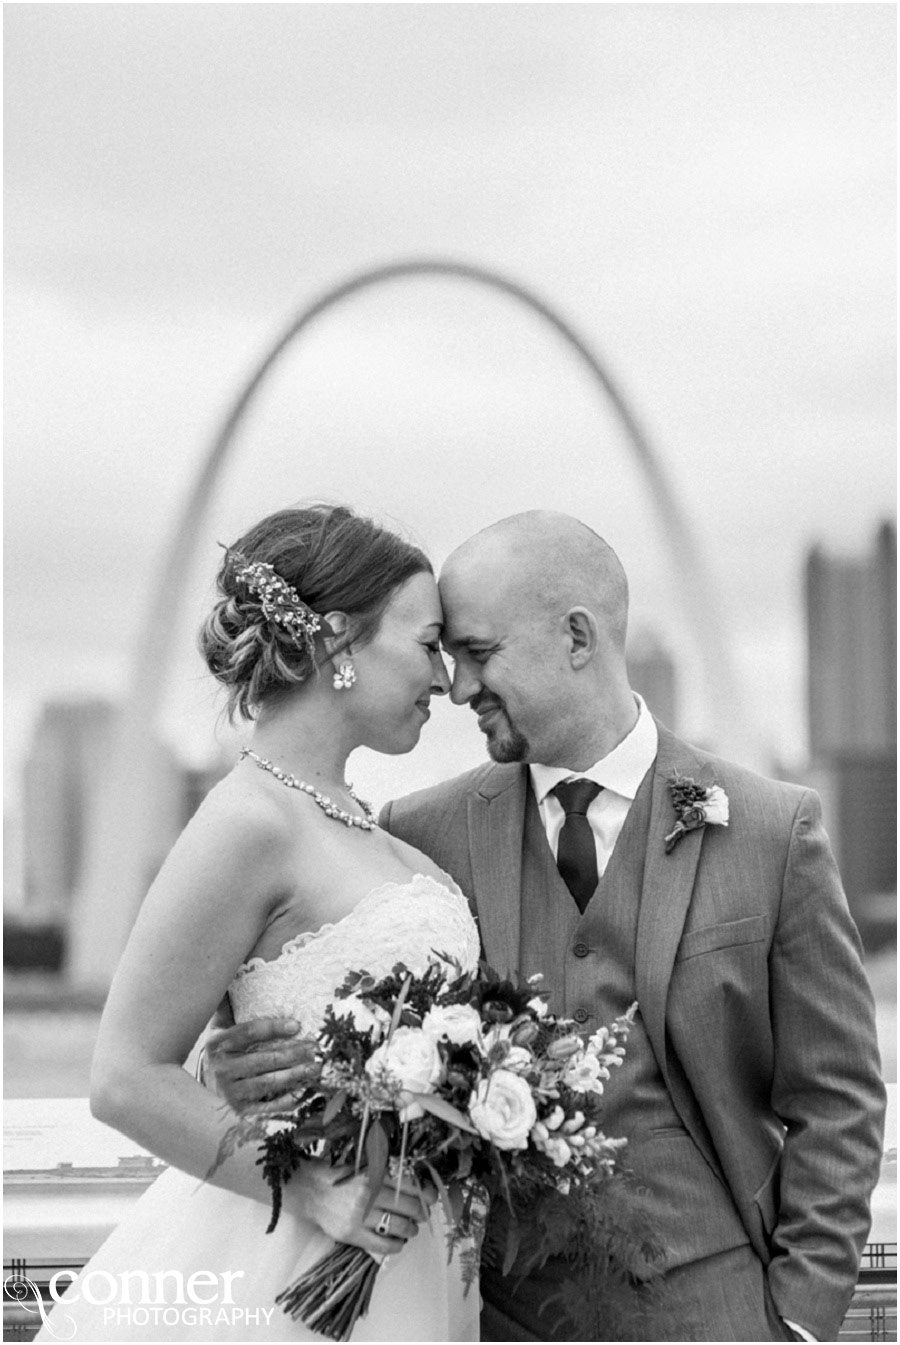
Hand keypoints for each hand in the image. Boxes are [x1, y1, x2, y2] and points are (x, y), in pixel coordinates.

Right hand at [205, 1017, 320, 1111]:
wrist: (197, 1094)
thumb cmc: (219, 1055)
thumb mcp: (217, 1030)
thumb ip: (227, 1007)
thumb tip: (234, 975)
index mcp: (218, 1044)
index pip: (249, 1032)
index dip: (274, 1028)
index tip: (297, 1025)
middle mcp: (222, 1069)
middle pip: (263, 1059)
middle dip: (293, 1053)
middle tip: (315, 1048)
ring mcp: (230, 1093)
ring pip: (268, 1083)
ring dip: (294, 1075)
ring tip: (314, 1068)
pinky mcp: (238, 1112)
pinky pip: (266, 1107)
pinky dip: (285, 1102)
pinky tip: (303, 1093)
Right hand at [289, 1163, 435, 1257]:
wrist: (314, 1191)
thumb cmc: (345, 1178)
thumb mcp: (367, 1168)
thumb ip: (390, 1174)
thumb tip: (420, 1186)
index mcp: (376, 1174)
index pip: (412, 1184)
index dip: (427, 1192)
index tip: (431, 1196)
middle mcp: (370, 1193)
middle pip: (411, 1207)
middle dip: (422, 1213)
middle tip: (422, 1214)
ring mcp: (361, 1215)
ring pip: (401, 1227)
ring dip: (412, 1230)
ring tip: (411, 1229)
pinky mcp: (353, 1234)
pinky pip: (383, 1245)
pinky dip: (396, 1245)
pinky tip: (398, 1241)